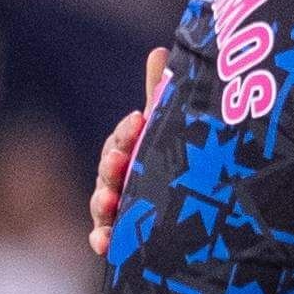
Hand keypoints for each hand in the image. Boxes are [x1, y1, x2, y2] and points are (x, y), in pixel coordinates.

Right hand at [89, 47, 167, 255]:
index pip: (122, 139)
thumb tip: (159, 49)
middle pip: (107, 170)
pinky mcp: (121, 237)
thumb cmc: (176, 161)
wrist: (191, 211)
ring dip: (103, 200)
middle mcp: (119, 179)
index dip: (128, 131)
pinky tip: (103, 243)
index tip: (139, 120)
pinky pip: (107, 237)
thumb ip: (161, 96)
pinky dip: (102, 239)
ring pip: (102, 202)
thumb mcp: (169, 129)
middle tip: (120, 159)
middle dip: (112, 164)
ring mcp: (117, 208)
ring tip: (110, 200)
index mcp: (129, 152)